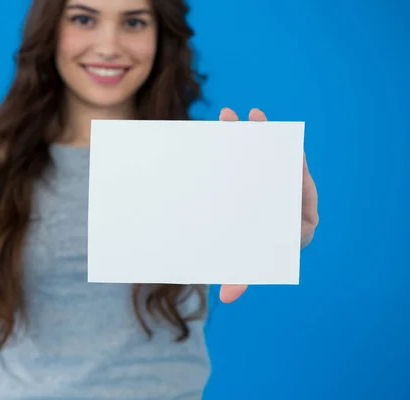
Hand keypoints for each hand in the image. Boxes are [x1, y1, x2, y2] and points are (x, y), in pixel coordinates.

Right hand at [217, 108, 318, 303]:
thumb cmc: (248, 257)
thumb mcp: (243, 264)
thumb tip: (227, 296)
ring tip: (238, 116)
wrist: (240, 247)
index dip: (298, 175)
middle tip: (258, 122)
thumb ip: (240, 276)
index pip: (301, 195)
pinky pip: (253, 158)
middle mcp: (287, 200)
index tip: (294, 156)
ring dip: (252, 136)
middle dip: (270, 145)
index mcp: (295, 222)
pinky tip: (228, 124)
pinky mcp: (259, 179)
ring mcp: (272, 186)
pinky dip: (241, 141)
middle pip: (281, 169)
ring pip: (266, 158)